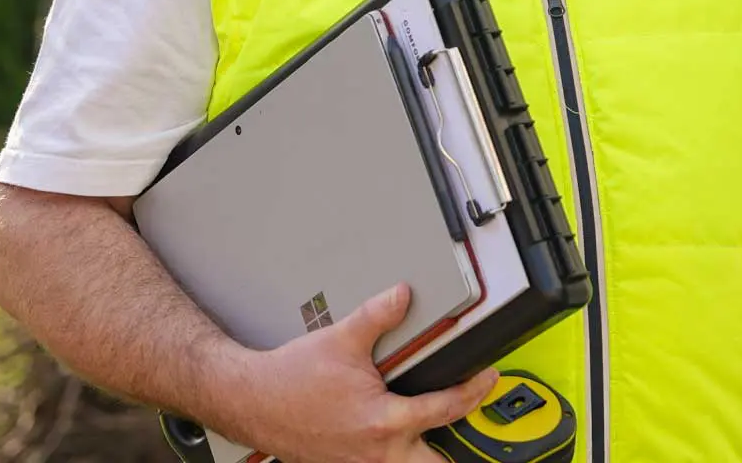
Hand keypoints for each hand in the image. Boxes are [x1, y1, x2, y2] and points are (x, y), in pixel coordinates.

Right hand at [227, 283, 498, 462]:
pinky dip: (399, 453)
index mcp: (382, 422)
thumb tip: (404, 295)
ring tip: (438, 424)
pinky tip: (399, 433)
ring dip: (426, 452)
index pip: (444, 409)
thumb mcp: (342, 338)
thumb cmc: (292, 377)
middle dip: (455, 444)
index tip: (489, 377)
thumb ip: (378, 315)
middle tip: (471, 410)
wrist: (252, 400)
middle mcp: (375, 452)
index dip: (474, 391)